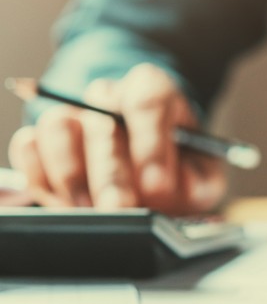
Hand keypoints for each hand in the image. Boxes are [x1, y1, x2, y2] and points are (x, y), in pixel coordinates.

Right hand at [8, 63, 225, 214]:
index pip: (149, 100)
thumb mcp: (202, 174)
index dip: (152, 144)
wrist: (152, 168)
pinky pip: (28, 146)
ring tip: (91, 211)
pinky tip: (66, 202)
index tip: (157, 183)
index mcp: (153, 92)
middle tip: (121, 209)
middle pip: (102, 122)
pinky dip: (42, 175)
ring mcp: (73, 114)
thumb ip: (198, 180)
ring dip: (73, 175)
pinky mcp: (41, 139)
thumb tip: (178, 186)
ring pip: (58, 127)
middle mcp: (109, 96)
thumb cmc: (178, 169)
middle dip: (111, 173)